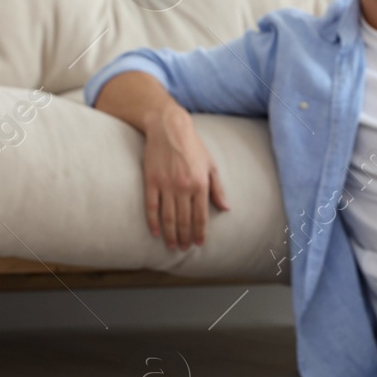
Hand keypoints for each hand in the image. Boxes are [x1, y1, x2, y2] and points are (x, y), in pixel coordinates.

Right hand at [142, 105, 228, 248]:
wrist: (169, 128)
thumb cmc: (193, 146)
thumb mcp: (211, 165)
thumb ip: (217, 188)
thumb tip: (225, 208)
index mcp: (200, 184)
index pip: (200, 216)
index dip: (199, 232)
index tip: (198, 244)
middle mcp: (183, 187)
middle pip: (184, 220)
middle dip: (184, 237)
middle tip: (183, 248)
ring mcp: (166, 185)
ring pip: (168, 217)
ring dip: (170, 234)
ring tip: (171, 245)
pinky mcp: (151, 181)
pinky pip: (151, 206)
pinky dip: (153, 221)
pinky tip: (156, 232)